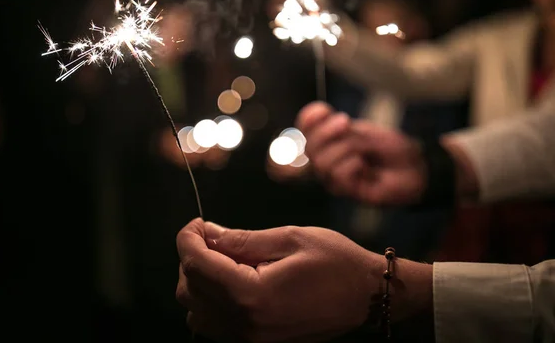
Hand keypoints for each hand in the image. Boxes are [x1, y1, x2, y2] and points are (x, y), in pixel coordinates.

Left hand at [176, 218, 384, 341]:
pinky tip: (233, 282)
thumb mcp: (289, 238)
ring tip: (225, 261)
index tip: (198, 223)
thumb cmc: (335, 261)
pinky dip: (211, 301)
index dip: (188, 237)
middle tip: (215, 238)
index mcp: (253, 295)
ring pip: (196, 313)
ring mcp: (250, 340)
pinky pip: (213, 326)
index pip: (197, 265)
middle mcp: (246, 325)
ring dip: (199, 282)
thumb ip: (242, 239)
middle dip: (193, 258)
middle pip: (189, 290)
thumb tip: (208, 233)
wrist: (367, 297)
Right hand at [296, 102, 426, 205]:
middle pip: (309, 147)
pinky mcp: (345, 191)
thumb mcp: (365, 132)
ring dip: (344, 149)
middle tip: (346, 123)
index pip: (305, 129)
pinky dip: (353, 165)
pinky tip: (365, 167)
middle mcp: (327, 159)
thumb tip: (321, 115)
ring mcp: (334, 177)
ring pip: (321, 162)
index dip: (308, 119)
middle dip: (326, 132)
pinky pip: (338, 175)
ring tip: (363, 150)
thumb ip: (340, 128)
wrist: (415, 168)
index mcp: (329, 141)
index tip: (325, 110)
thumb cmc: (392, 149)